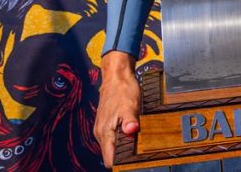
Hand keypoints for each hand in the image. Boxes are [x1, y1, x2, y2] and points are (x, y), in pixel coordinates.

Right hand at [94, 51, 141, 166]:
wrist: (116, 77)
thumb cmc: (122, 90)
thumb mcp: (129, 105)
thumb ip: (130, 120)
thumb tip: (131, 131)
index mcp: (105, 132)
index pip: (109, 159)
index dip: (120, 163)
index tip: (132, 162)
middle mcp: (101, 133)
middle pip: (110, 154)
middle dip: (123, 156)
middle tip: (139, 152)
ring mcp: (103, 128)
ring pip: (112, 146)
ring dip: (123, 146)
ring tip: (138, 143)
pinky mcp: (106, 123)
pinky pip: (113, 137)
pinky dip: (122, 138)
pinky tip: (132, 134)